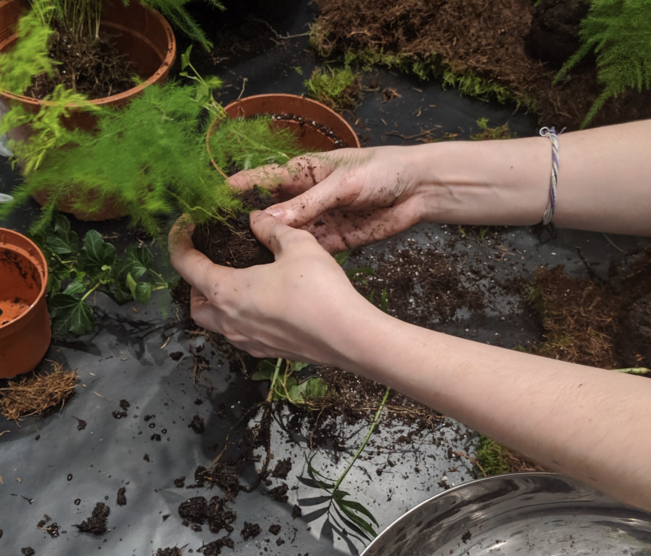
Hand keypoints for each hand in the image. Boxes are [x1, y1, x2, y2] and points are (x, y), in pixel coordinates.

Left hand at [169, 211, 375, 363]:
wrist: (348, 336)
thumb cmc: (319, 290)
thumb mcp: (297, 244)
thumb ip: (271, 228)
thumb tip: (256, 218)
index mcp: (227, 291)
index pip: (186, 264)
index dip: (179, 240)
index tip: (184, 225)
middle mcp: (230, 321)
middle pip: (194, 304)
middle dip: (194, 283)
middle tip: (211, 262)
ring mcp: (248, 341)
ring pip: (216, 325)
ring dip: (216, 304)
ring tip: (238, 283)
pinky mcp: (268, 352)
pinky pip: (241, 335)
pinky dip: (239, 319)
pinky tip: (263, 305)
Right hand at [226, 147, 425, 251]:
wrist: (419, 189)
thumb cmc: (381, 170)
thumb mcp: (342, 183)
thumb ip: (308, 202)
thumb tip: (266, 218)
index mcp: (303, 172)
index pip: (263, 179)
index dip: (238, 190)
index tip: (211, 203)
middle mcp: (306, 197)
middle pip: (271, 211)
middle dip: (248, 224)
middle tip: (220, 242)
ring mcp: (320, 220)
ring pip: (288, 235)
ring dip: (269, 246)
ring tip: (241, 262)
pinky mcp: (335, 241)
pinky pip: (309, 250)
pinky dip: (295, 259)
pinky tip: (276, 271)